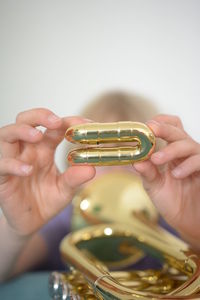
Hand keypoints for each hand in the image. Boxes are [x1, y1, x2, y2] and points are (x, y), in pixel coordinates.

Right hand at [0, 108, 95, 235]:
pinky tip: (28, 170)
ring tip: (38, 136)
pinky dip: (13, 164)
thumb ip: (75, 178)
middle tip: (56, 121)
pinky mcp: (2, 176)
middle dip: (40, 115)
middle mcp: (27, 150)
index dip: (68, 121)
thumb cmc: (46, 200)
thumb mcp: (65, 190)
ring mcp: (13, 161)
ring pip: (7, 135)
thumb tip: (91, 168)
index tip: (85, 124)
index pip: (53, 127)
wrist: (30, 222)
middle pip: (25, 120)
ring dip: (22, 131)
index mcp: (44, 149)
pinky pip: (2, 164)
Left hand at [134, 114, 199, 248]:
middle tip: (151, 130)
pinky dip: (188, 165)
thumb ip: (147, 172)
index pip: (169, 128)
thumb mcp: (154, 186)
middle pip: (178, 131)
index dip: (159, 123)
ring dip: (171, 149)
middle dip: (163, 129)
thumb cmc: (172, 201)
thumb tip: (136, 161)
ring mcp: (196, 161)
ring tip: (157, 160)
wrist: (187, 223)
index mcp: (171, 152)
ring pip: (188, 144)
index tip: (146, 125)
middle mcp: (185, 153)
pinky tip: (176, 174)